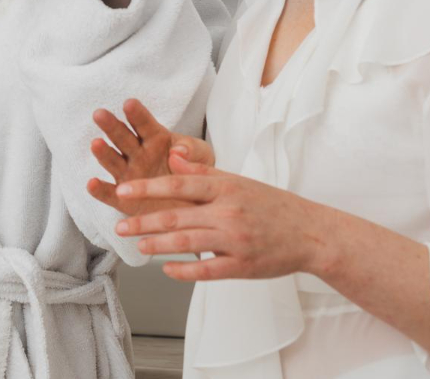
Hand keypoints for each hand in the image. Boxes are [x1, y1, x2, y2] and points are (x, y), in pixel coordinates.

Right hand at [87, 97, 212, 216]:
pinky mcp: (124, 200)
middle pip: (122, 138)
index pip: (145, 124)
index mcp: (156, 139)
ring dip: (104, 153)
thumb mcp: (204, 158)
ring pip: (113, 162)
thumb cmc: (196, 174)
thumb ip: (193, 152)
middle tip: (100, 114)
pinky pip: (110, 194)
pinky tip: (92, 183)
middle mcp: (137, 154)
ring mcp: (129, 176)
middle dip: (112, 126)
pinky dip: (100, 190)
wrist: (195, 206)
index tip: (129, 103)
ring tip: (96, 143)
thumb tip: (178, 151)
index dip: (137, 114)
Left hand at [112, 152, 334, 281]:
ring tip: (138, 245)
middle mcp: (229, 212)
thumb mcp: (239, 181)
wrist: (311, 233)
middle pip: (177, 217)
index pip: (179, 185)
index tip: (123, 190)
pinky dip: (184, 271)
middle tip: (119, 226)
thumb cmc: (272, 205)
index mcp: (226, 188)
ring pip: (188, 243)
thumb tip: (173, 158)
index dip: (147, 187)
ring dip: (158, 245)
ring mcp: (236, 241)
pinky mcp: (243, 266)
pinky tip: (167, 269)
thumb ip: (203, 173)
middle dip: (143, 222)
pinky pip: (207, 270)